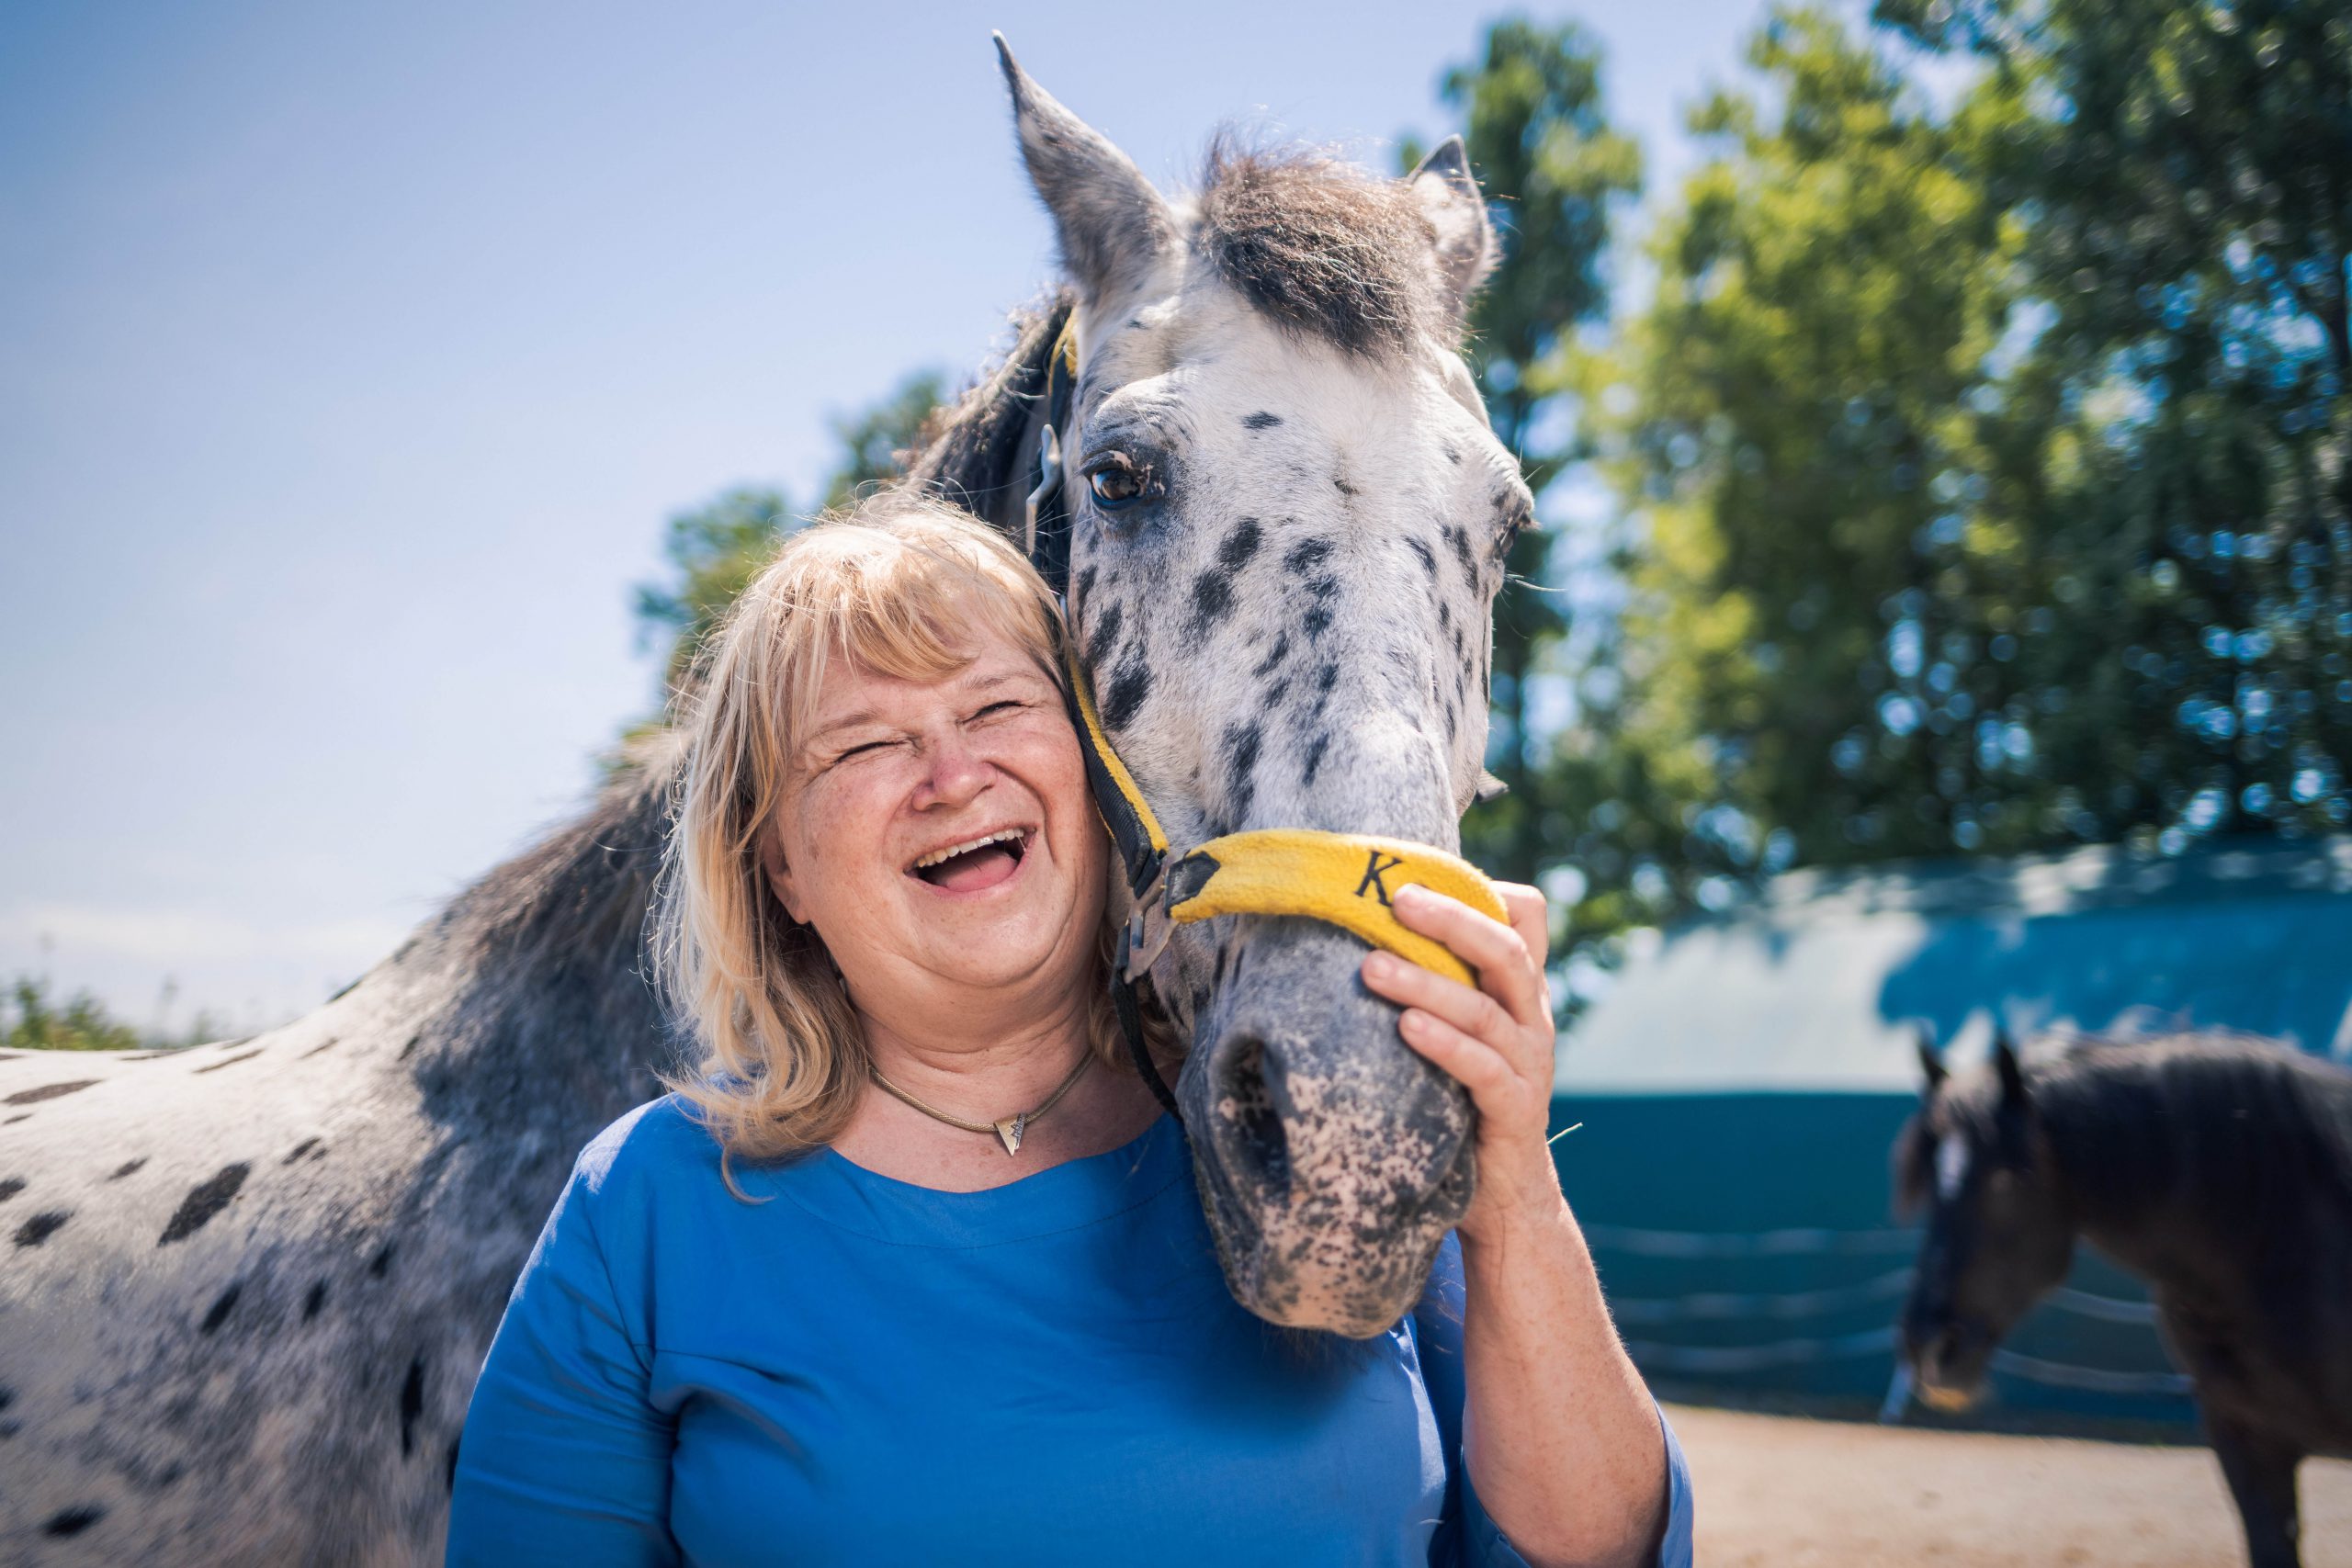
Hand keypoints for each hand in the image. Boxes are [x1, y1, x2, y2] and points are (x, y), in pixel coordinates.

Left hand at [1358, 881, 1563, 1247]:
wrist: (1506, 1195)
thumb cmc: (1464, 1101)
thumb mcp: (1461, 1032)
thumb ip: (1440, 985)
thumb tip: (1365, 930)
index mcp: (1520, 992)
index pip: (1528, 918)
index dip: (1486, 889)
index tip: (1424, 875)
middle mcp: (1532, 1019)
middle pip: (1506, 950)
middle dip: (1452, 919)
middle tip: (1396, 900)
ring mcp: (1528, 1065)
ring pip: (1486, 1009)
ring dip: (1427, 983)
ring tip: (1372, 969)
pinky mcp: (1514, 1110)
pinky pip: (1482, 1069)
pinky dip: (1445, 1044)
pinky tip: (1407, 1028)